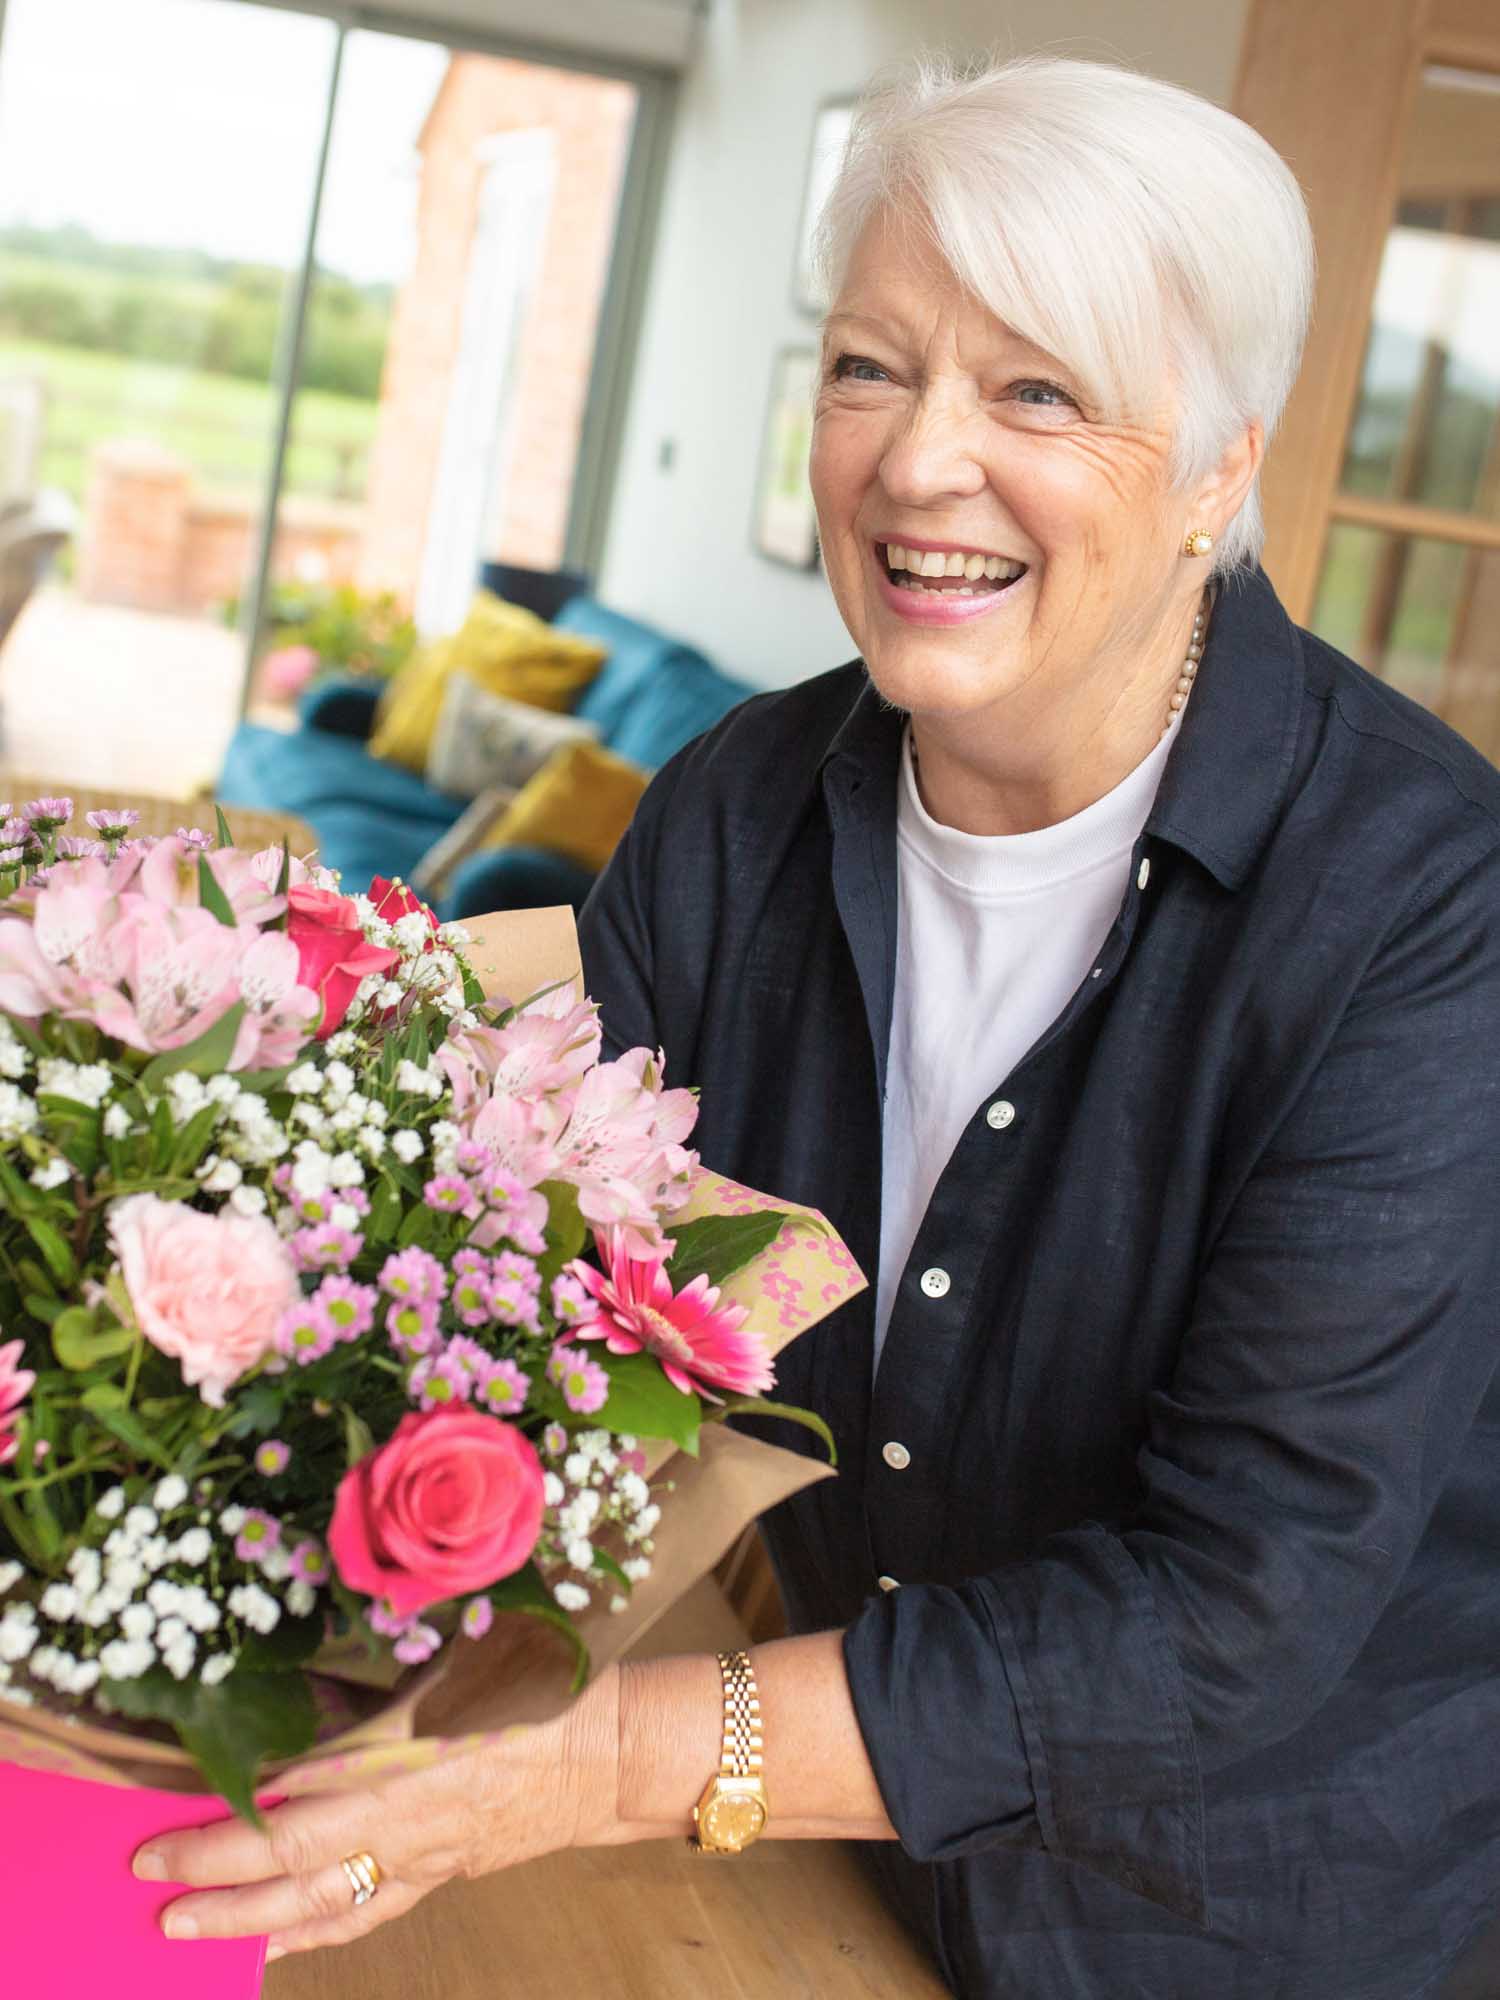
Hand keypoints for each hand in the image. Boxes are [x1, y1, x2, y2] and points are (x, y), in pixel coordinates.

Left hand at [132, 1669, 619, 1961]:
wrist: (610, 1746)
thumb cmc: (537, 1683)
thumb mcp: (454, 1657)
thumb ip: (374, 1683)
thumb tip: (297, 1690)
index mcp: (407, 1754)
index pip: (297, 1793)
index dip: (228, 1811)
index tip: (168, 1811)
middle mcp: (406, 1817)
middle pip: (294, 1861)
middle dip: (214, 1874)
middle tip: (147, 1880)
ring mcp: (423, 1856)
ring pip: (322, 1904)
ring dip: (247, 1922)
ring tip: (181, 1931)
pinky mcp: (440, 1874)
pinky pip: (365, 1915)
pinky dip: (310, 1936)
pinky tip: (270, 1947)